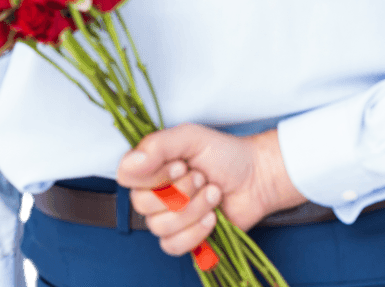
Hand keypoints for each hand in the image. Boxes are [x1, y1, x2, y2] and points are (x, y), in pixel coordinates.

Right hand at [116, 124, 305, 256]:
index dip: (153, 175)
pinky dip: (196, 231)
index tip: (180, 165)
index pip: (127, 177)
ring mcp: (167, 218)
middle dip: (182, 190)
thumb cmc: (226, 155)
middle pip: (143, 204)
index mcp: (152, 168)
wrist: (257, 177)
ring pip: (161, 226)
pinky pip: (172, 245)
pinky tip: (213, 217)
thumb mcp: (192, 138)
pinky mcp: (182, 238)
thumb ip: (158, 144)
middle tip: (203, 177)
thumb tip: (134, 160)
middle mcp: (154, 193)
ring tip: (214, 193)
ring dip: (195, 208)